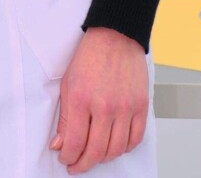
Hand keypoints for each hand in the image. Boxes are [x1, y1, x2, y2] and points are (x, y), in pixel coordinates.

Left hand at [48, 27, 148, 173]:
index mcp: (81, 99)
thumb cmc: (90, 56)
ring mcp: (125, 108)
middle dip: (83, 163)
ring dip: (103, 158)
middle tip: (77, 165)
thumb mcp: (68, 84)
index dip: (69, 157)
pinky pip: (135, 139)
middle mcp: (104, 106)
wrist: (114, 36)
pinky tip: (115, 147)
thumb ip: (65, 117)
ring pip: (116, 150)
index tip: (66, 160)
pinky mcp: (140, 106)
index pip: (75, 142)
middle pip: (96, 151)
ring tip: (94, 156)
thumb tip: (60, 144)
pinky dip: (124, 149)